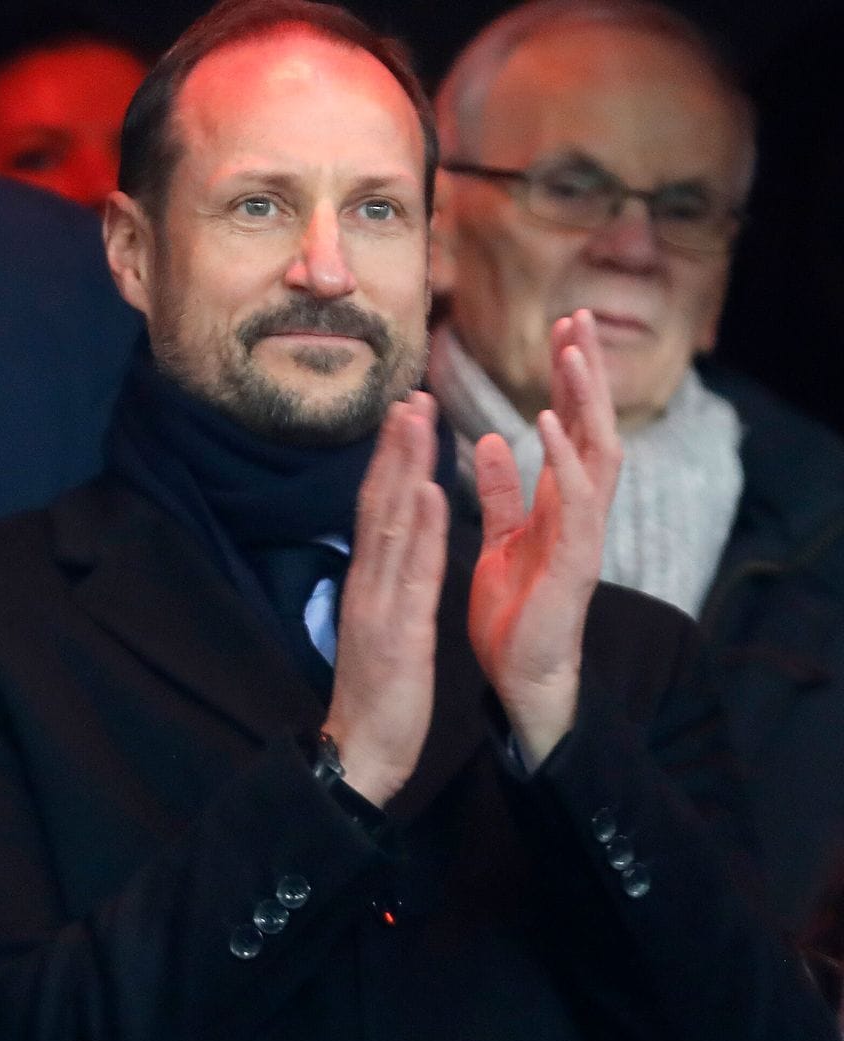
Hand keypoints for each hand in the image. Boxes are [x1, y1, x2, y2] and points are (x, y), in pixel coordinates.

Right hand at [323, 393, 448, 807]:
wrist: (361, 751)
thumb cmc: (376, 696)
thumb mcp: (379, 630)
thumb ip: (384, 588)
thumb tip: (390, 554)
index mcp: (367, 584)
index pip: (376, 513)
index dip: (389, 463)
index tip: (404, 418)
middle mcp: (366, 583)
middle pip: (378, 505)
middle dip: (395, 449)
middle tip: (410, 396)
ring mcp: (377, 603)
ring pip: (390, 526)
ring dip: (404, 469)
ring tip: (418, 421)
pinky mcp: (396, 630)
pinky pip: (410, 572)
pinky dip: (419, 528)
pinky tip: (429, 492)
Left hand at [469, 310, 621, 765]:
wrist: (520, 678)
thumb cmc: (515, 612)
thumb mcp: (501, 539)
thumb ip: (502, 492)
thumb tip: (491, 440)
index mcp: (561, 505)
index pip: (574, 429)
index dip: (571, 381)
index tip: (562, 330)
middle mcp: (581, 514)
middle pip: (595, 427)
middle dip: (589, 372)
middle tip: (580, 315)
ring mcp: (583, 536)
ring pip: (597, 454)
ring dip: (586, 400)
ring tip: (573, 350)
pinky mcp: (573, 563)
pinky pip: (576, 503)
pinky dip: (564, 460)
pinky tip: (549, 423)